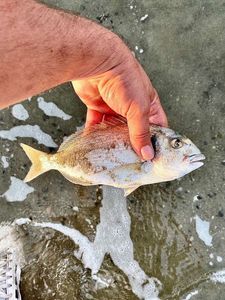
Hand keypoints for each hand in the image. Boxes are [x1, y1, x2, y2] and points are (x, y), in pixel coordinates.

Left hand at [72, 39, 167, 159]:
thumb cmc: (124, 78)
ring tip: (112, 158)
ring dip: (113, 142)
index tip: (153, 159)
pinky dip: (95, 135)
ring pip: (115, 130)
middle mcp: (132, 106)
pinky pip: (97, 125)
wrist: (97, 62)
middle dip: (132, 145)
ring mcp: (115, 107)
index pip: (157, 127)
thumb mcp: (138, 108)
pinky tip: (95, 146)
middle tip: (130, 162)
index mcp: (148, 104)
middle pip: (134, 131)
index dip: (156, 142)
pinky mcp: (98, 107)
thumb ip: (141, 131)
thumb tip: (147, 153)